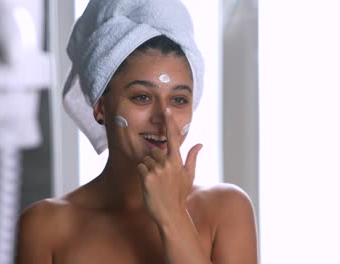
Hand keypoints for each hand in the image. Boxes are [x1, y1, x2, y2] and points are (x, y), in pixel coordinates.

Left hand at [137, 108, 201, 225]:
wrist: (170, 214)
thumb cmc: (179, 194)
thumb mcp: (188, 176)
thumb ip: (192, 157)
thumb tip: (200, 144)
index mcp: (177, 161)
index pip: (174, 138)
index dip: (170, 123)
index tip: (167, 110)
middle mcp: (167, 164)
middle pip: (154, 151)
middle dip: (155, 161)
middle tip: (161, 177)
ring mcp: (156, 170)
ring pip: (146, 159)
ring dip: (148, 168)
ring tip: (156, 182)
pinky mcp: (146, 177)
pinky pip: (140, 167)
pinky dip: (142, 174)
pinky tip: (149, 185)